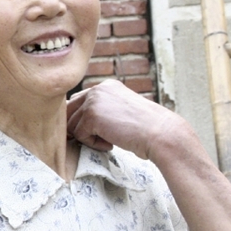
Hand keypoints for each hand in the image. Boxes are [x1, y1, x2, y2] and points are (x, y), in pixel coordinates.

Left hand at [66, 80, 186, 160]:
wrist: (161, 134)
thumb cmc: (144, 129)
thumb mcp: (120, 111)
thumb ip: (100, 111)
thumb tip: (72, 123)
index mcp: (106, 86)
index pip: (78, 101)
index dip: (82, 120)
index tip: (99, 131)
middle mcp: (98, 89)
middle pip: (69, 112)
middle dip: (80, 128)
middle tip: (102, 138)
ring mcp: (93, 101)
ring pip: (72, 125)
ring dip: (88, 137)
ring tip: (111, 140)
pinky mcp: (91, 115)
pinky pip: (79, 136)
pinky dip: (93, 144)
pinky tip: (111, 143)